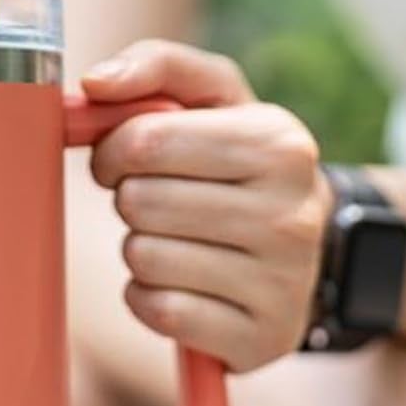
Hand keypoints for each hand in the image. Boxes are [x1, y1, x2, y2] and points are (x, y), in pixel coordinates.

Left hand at [83, 40, 331, 371]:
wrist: (309, 252)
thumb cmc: (239, 164)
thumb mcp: (216, 101)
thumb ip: (158, 67)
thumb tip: (96, 83)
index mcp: (280, 143)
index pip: (148, 139)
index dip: (113, 148)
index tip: (124, 158)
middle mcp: (292, 214)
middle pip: (140, 202)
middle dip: (130, 199)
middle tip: (156, 202)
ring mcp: (283, 283)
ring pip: (144, 258)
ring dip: (140, 249)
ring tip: (178, 242)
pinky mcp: (260, 338)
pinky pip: (158, 311)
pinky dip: (149, 298)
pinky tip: (182, 285)